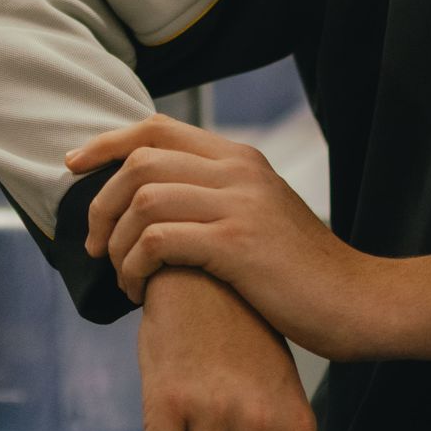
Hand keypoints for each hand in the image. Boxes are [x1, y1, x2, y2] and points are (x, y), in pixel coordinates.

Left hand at [70, 117, 430, 364]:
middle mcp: (238, 170)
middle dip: (100, 205)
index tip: (71, 165)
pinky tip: (142, 292)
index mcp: (240, 159)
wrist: (359, 302)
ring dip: (117, 244)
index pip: (155, 128)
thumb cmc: (303, 275)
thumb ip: (215, 200)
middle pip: (139, 162)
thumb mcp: (260, 218)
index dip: (105, 142)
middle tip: (95, 248)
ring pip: (142, 201)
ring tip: (123, 278)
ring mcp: (239, 204)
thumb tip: (153, 205)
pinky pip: (158, 240)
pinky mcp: (237, 244)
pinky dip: (135, 267)